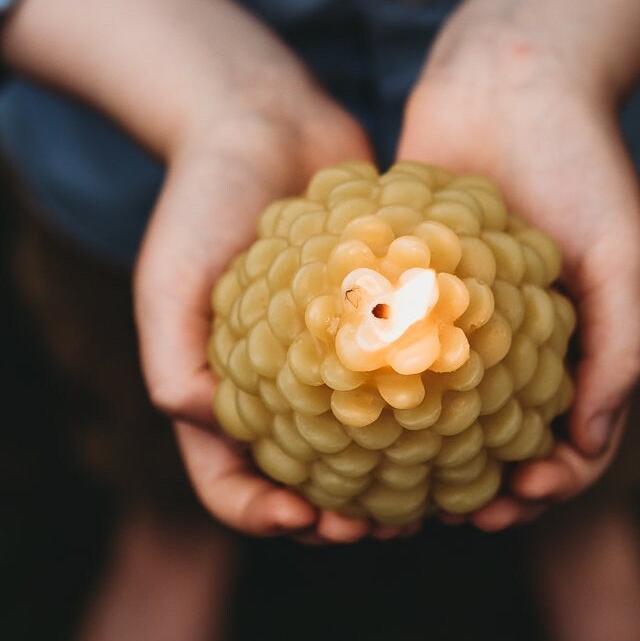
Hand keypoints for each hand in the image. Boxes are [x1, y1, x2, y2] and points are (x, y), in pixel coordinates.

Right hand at [134, 73, 410, 544]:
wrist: (260, 118)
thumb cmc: (201, 196)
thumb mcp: (168, 275)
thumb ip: (171, 357)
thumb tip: (207, 426)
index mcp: (217, 392)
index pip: (231, 486)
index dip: (268, 518)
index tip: (315, 519)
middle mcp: (277, 386)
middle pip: (308, 482)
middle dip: (347, 517)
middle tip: (394, 522)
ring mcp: (330, 354)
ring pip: (367, 442)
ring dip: (399, 476)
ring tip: (440, 488)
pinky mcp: (378, 316)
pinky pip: (405, 373)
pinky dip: (431, 402)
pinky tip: (471, 414)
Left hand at [396, 19, 639, 531]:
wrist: (516, 71)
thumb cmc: (582, 158)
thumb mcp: (619, 251)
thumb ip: (619, 345)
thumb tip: (589, 443)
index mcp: (576, 340)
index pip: (570, 441)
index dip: (548, 486)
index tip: (514, 502)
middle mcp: (515, 335)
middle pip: (495, 437)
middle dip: (476, 488)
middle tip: (444, 514)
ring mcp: (458, 308)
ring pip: (436, 402)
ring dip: (417, 451)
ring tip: (384, 482)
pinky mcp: (404, 274)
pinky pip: (387, 340)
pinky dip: (373, 379)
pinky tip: (341, 407)